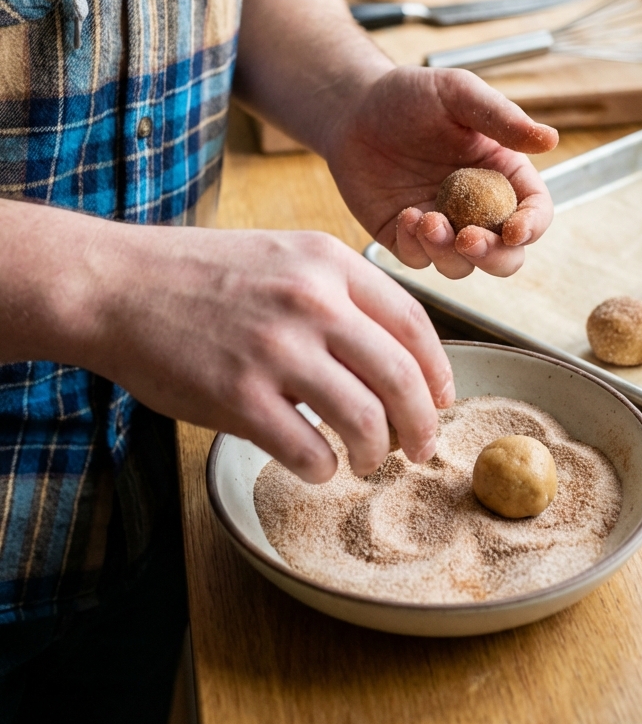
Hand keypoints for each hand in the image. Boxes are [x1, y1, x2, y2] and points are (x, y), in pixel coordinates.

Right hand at [0, 200, 453, 482]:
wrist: (118, 284)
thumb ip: (336, 292)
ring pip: (365, 419)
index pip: (413, 323)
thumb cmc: (200, 274)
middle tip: (419, 449)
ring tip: (364, 462)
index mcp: (328, 262)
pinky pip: (308, 450)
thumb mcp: (282, 255)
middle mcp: (312, 301)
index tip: (442, 400)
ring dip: (374, 452)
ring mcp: (276, 349)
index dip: (437, 371)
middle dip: (421, 425)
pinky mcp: (239, 396)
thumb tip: (392, 354)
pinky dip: (322, 468)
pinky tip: (317, 466)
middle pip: (401, 377)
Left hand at [325, 67, 558, 279]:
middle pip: (506, 256)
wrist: (354, 108)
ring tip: (426, 219)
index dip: (532, 226)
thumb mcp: (457, 94)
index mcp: (503, 174)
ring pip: (462, 266)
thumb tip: (551, 139)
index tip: (515, 229)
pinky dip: (416, 248)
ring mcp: (443, 226)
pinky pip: (419, 260)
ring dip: (449, 254)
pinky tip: (406, 215)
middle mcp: (478, 207)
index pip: (535, 212)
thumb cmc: (411, 95)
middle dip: (494, 257)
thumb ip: (501, 117)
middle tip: (468, 239)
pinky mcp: (406, 237)